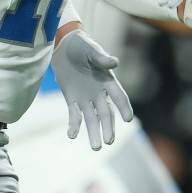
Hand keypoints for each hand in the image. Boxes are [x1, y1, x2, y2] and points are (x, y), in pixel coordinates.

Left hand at [52, 30, 133, 149]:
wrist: (63, 46)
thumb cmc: (81, 45)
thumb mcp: (91, 49)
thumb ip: (101, 58)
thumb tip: (114, 62)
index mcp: (107, 80)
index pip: (119, 97)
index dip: (124, 107)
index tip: (128, 119)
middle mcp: (99, 92)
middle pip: (106, 113)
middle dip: (108, 127)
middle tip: (108, 141)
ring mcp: (85, 98)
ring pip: (91, 119)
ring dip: (93, 132)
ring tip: (96, 148)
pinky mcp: (71, 99)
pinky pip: (74, 115)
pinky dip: (74, 125)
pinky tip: (71, 135)